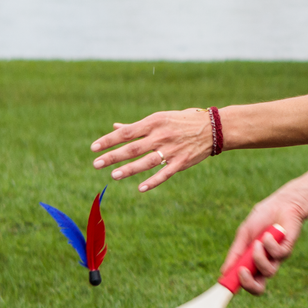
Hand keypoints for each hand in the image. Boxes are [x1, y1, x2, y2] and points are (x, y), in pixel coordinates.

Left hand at [91, 108, 214, 192]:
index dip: (108, 140)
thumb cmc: (182, 121)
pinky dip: (153, 181)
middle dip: (113, 156)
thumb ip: (137, 127)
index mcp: (153, 123)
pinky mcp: (181, 162)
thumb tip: (116, 128)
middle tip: (96, 164)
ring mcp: (171, 150)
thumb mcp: (159, 119)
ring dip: (129, 169)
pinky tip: (141, 188)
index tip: (94, 148)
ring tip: (113, 175)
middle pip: (132, 148)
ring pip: (146, 162)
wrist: (213, 128)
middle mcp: (160, 136)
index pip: (126, 133)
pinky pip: (165, 173)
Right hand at [222, 193, 306, 294]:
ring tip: (258, 242)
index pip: (244, 283)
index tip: (226, 282)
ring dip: (259, 257)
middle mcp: (264, 265)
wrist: (280, 205)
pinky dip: (270, 244)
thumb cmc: (260, 219)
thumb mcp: (243, 235)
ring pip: (268, 272)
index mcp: (251, 263)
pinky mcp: (287, 251)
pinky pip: (278, 255)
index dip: (236, 286)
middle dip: (249, 283)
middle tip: (242, 271)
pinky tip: (269, 233)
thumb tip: (224, 272)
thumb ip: (235, 253)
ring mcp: (276, 260)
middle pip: (258, 288)